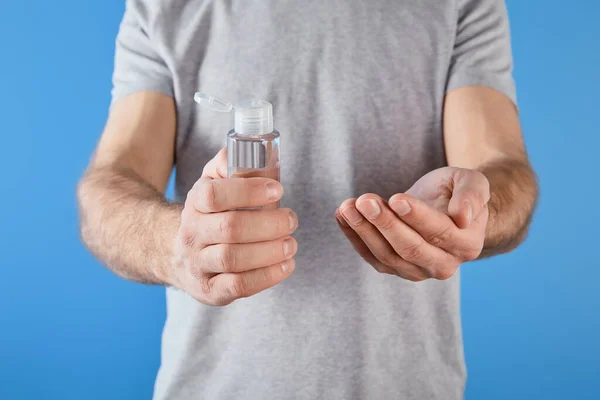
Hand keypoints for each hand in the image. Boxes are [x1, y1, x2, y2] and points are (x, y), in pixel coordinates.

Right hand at [170, 149, 297, 304]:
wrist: (177, 254)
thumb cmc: (208, 214)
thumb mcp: (211, 184)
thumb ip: (229, 165)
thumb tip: (256, 150)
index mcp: (194, 203)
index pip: (214, 195)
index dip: (248, 191)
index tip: (277, 190)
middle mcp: (192, 233)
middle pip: (230, 228)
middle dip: (268, 224)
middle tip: (292, 220)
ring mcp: (198, 264)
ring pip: (234, 259)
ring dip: (270, 251)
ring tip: (291, 243)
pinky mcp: (210, 290)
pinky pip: (238, 287)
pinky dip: (267, 277)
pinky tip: (286, 265)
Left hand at [335, 167, 488, 280]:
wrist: (445, 207)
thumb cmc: (457, 192)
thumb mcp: (472, 182)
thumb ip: (472, 195)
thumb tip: (462, 217)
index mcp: (467, 244)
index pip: (439, 232)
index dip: (417, 216)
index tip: (396, 198)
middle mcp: (444, 264)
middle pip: (410, 249)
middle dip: (385, 224)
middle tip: (364, 201)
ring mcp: (418, 271)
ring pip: (387, 256)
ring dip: (364, 230)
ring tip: (348, 206)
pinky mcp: (394, 268)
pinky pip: (371, 257)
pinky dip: (354, 236)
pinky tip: (342, 215)